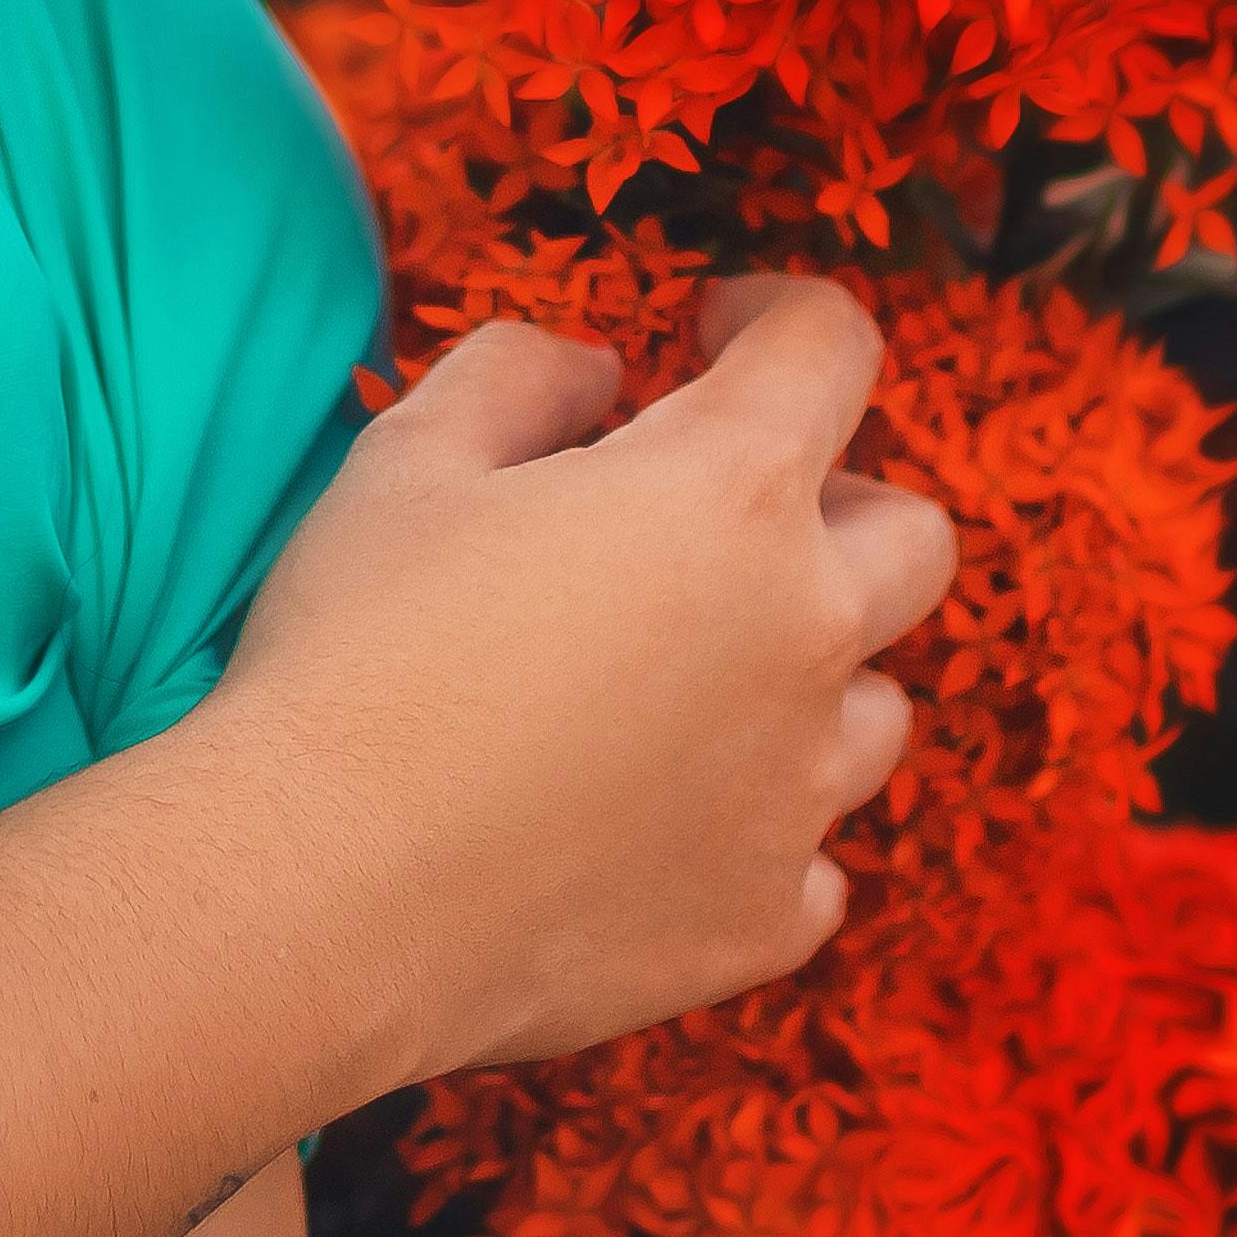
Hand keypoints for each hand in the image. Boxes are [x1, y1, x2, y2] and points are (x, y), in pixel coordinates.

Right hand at [191, 270, 958, 1088]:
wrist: (323, 895)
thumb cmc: (358, 654)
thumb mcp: (408, 455)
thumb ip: (522, 374)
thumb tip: (599, 378)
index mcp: (728, 494)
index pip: (831, 348)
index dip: (776, 317)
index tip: (712, 336)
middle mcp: (804, 636)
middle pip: (913, 538)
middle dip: (833, 506)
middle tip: (716, 522)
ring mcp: (799, 792)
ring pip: (876, 710)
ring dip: (806, 678)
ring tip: (682, 689)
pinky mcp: (765, 919)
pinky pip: (814, 861)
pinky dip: (757, 831)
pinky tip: (654, 824)